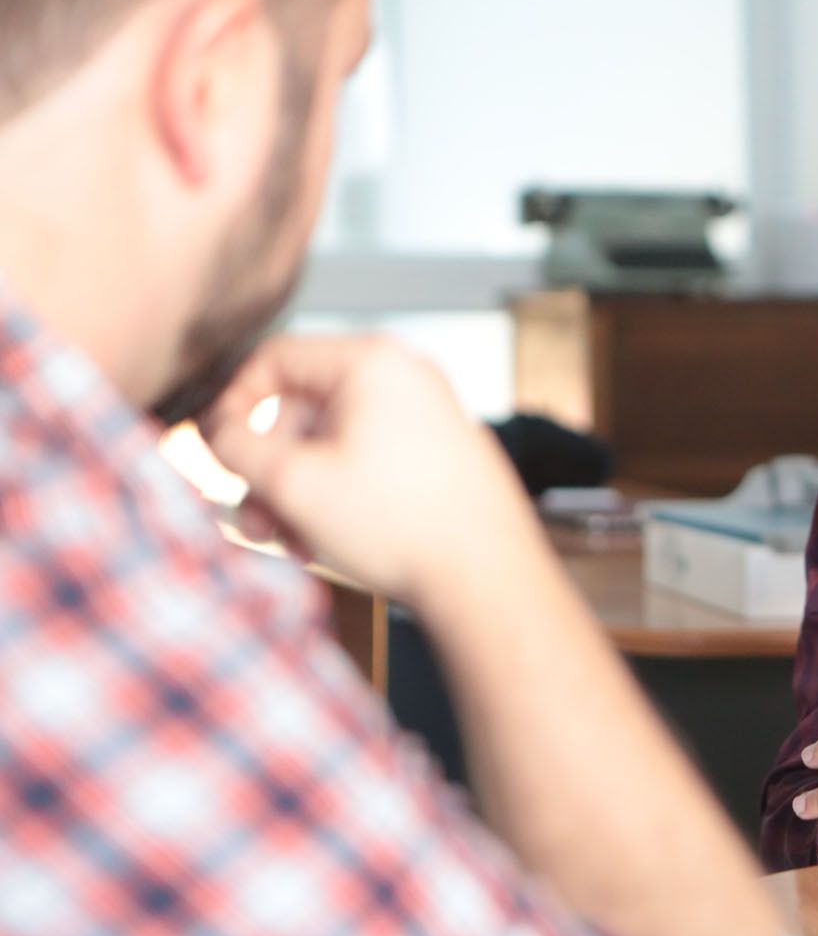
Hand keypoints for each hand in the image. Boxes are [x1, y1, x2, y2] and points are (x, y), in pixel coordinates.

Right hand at [199, 334, 535, 605]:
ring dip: (298, 492)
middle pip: (303, 409)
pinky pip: (368, 460)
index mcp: (372, 363)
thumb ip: (238, 447)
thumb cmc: (402, 525)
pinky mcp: (439, 452)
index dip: (231, 403)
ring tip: (291, 544)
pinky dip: (338, 495)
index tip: (213, 448)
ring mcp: (428, 414)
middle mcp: (406, 377)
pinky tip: (324, 543)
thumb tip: (214, 429)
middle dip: (269, 470)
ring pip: (332, 443)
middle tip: (255, 521)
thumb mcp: (295, 483)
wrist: (486, 577)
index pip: (275, 358)